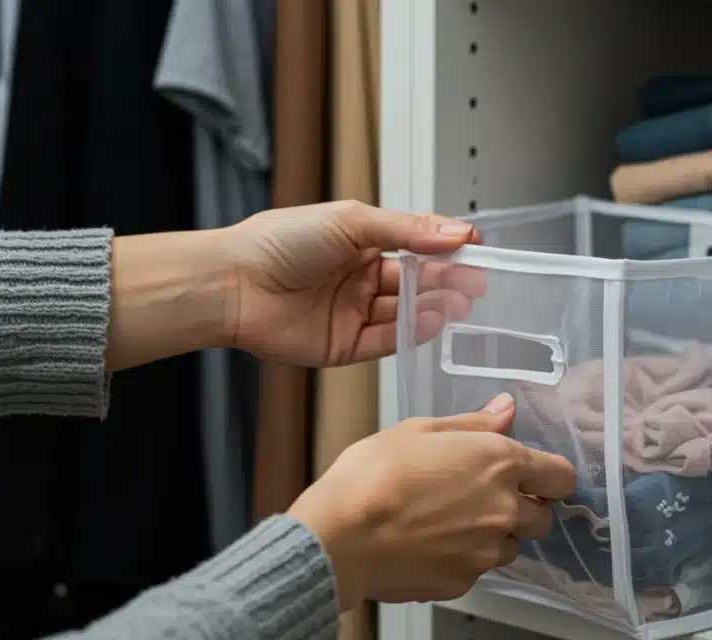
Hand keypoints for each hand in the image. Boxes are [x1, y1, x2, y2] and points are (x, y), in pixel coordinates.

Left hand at [221, 200, 487, 366]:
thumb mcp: (351, 221)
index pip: (414, 245)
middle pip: (415, 281)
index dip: (445, 247)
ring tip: (461, 301)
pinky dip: (411, 332)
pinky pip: (387, 340)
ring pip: (405, 312)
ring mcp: (353, 313)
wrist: (234, 283)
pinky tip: (432, 320)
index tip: (475, 248)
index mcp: (359, 242)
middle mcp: (358, 278)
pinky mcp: (345, 346)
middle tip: (477, 281)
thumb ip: (407, 229)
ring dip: (434, 306)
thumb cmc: (279, 242)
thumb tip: (455, 231)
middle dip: (448, 280)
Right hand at [287, 393, 576, 608]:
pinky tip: (430, 544)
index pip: (561, 475)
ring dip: (495, 536)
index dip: (552, 475)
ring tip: (452, 522)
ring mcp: (485, 551)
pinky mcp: (463, 582)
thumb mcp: (419, 430)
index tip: (537, 476)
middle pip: (543, 517)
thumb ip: (472, 424)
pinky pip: (477, 571)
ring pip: (511, 547)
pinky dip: (463, 559)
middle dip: (525, 507)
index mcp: (499, 462)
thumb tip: (505, 409)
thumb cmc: (372, 476)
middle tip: (487, 498)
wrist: (340, 536)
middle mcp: (503, 509)